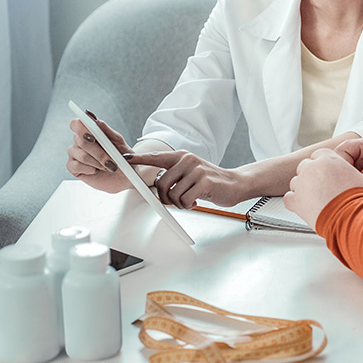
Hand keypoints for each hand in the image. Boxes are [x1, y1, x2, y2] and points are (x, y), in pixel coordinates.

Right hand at [66, 112, 131, 193]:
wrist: (126, 175)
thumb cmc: (123, 156)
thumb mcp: (119, 142)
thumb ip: (106, 130)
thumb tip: (94, 119)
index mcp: (89, 131)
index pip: (76, 124)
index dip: (82, 129)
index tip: (93, 137)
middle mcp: (78, 141)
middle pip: (81, 141)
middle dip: (100, 153)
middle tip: (112, 161)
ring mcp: (74, 154)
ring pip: (82, 156)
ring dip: (98, 163)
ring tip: (108, 167)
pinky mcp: (72, 167)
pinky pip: (76, 166)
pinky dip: (90, 169)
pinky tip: (96, 170)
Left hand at [126, 151, 248, 208]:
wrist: (235, 183)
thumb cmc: (210, 181)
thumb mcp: (190, 172)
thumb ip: (174, 174)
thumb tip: (157, 184)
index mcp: (181, 156)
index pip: (156, 157)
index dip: (140, 159)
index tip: (126, 159)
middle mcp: (188, 160)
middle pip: (161, 183)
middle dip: (165, 198)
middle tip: (175, 201)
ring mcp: (196, 170)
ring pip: (172, 194)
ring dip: (178, 203)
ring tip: (188, 201)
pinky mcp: (204, 182)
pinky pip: (185, 200)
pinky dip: (188, 206)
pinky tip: (195, 202)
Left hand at [285, 149, 362, 231]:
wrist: (352, 215)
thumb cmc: (357, 198)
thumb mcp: (356, 175)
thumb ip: (342, 170)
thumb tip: (341, 174)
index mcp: (327, 158)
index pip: (318, 155)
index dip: (322, 166)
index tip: (325, 173)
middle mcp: (311, 167)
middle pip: (305, 167)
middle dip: (311, 177)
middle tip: (321, 188)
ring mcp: (301, 183)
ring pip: (296, 182)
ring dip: (304, 189)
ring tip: (317, 200)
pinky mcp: (294, 200)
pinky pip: (289, 198)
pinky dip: (296, 202)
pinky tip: (307, 206)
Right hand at [333, 139, 362, 200]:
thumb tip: (359, 183)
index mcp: (362, 147)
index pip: (341, 152)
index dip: (340, 164)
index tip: (345, 177)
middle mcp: (358, 160)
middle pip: (338, 168)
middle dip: (341, 179)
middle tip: (350, 190)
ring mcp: (359, 173)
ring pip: (344, 182)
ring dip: (347, 190)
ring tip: (357, 197)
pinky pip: (352, 192)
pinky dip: (353, 197)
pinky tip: (360, 202)